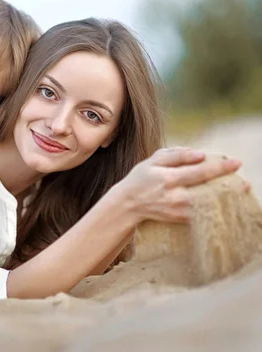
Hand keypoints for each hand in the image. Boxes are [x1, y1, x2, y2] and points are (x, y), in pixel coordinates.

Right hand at [113, 147, 241, 224]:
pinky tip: (224, 203)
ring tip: (239, 192)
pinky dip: (214, 209)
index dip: (219, 168)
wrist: (127, 204)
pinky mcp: (179, 220)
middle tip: (245, 183)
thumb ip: (176, 155)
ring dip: (224, 199)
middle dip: (228, 188)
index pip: (199, 172)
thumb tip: (200, 154)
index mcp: (167, 178)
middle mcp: (174, 196)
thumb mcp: (152, 161)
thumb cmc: (141, 178)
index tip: (236, 163)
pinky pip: (201, 215)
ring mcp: (177, 210)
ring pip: (207, 205)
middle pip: (207, 192)